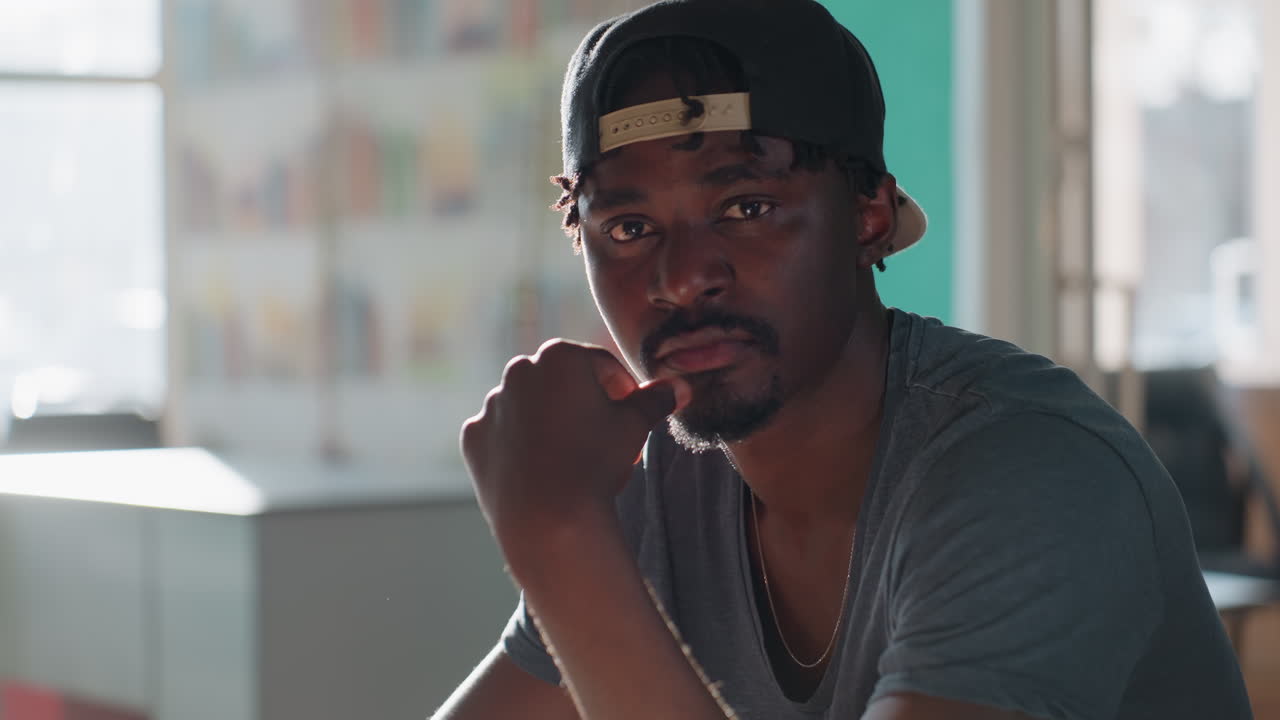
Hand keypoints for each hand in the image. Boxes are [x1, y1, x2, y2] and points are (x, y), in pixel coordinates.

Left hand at [460, 339, 689, 553]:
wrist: (548, 519)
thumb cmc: (595, 464)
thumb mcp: (635, 427)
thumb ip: (655, 401)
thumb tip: (680, 387)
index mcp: (559, 357)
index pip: (601, 366)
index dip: (622, 390)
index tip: (631, 415)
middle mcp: (519, 371)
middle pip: (562, 383)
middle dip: (584, 404)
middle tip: (605, 438)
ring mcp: (492, 405)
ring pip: (530, 407)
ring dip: (550, 422)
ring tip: (572, 458)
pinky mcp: (474, 437)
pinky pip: (503, 434)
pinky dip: (519, 445)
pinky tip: (541, 470)